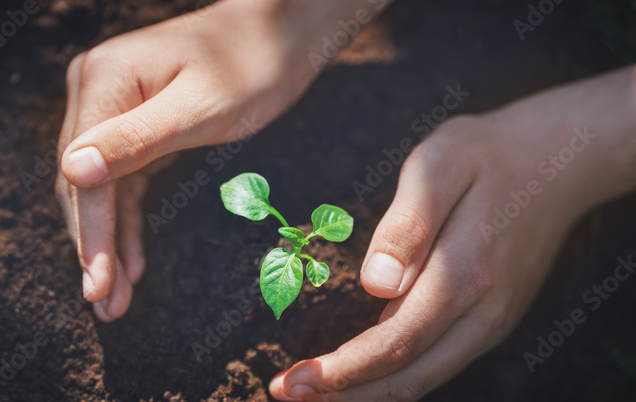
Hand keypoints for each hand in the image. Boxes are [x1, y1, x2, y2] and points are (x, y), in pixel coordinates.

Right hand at [55, 0, 377, 320]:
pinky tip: (132, 260)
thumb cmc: (252, 66)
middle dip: (95, 247)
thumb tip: (70, 172)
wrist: (282, 31)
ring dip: (109, 241)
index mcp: (103, 81)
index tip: (99, 287)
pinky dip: (127, 219)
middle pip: (82, 184)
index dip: (91, 235)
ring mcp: (110, 103)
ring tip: (116, 298)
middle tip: (106, 306)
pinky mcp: (130, 118)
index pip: (83, 174)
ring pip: (100, 187)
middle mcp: (95, 88)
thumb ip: (135, 141)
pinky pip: (121, 178)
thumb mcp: (200, 110)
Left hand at [269, 65, 635, 399]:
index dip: (343, 371)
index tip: (294, 381)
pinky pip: (436, 362)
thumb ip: (407, 225)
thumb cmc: (487, 153)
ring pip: (425, 378)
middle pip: (409, 377)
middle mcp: (484, 312)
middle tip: (285, 393)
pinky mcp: (489, 319)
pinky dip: (392, 377)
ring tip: (311, 391)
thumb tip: (375, 284)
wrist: (558, 159)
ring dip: (366, 393)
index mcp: (465, 274)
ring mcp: (491, 321)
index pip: (396, 343)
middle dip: (344, 395)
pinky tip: (355, 373)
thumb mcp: (439, 164)